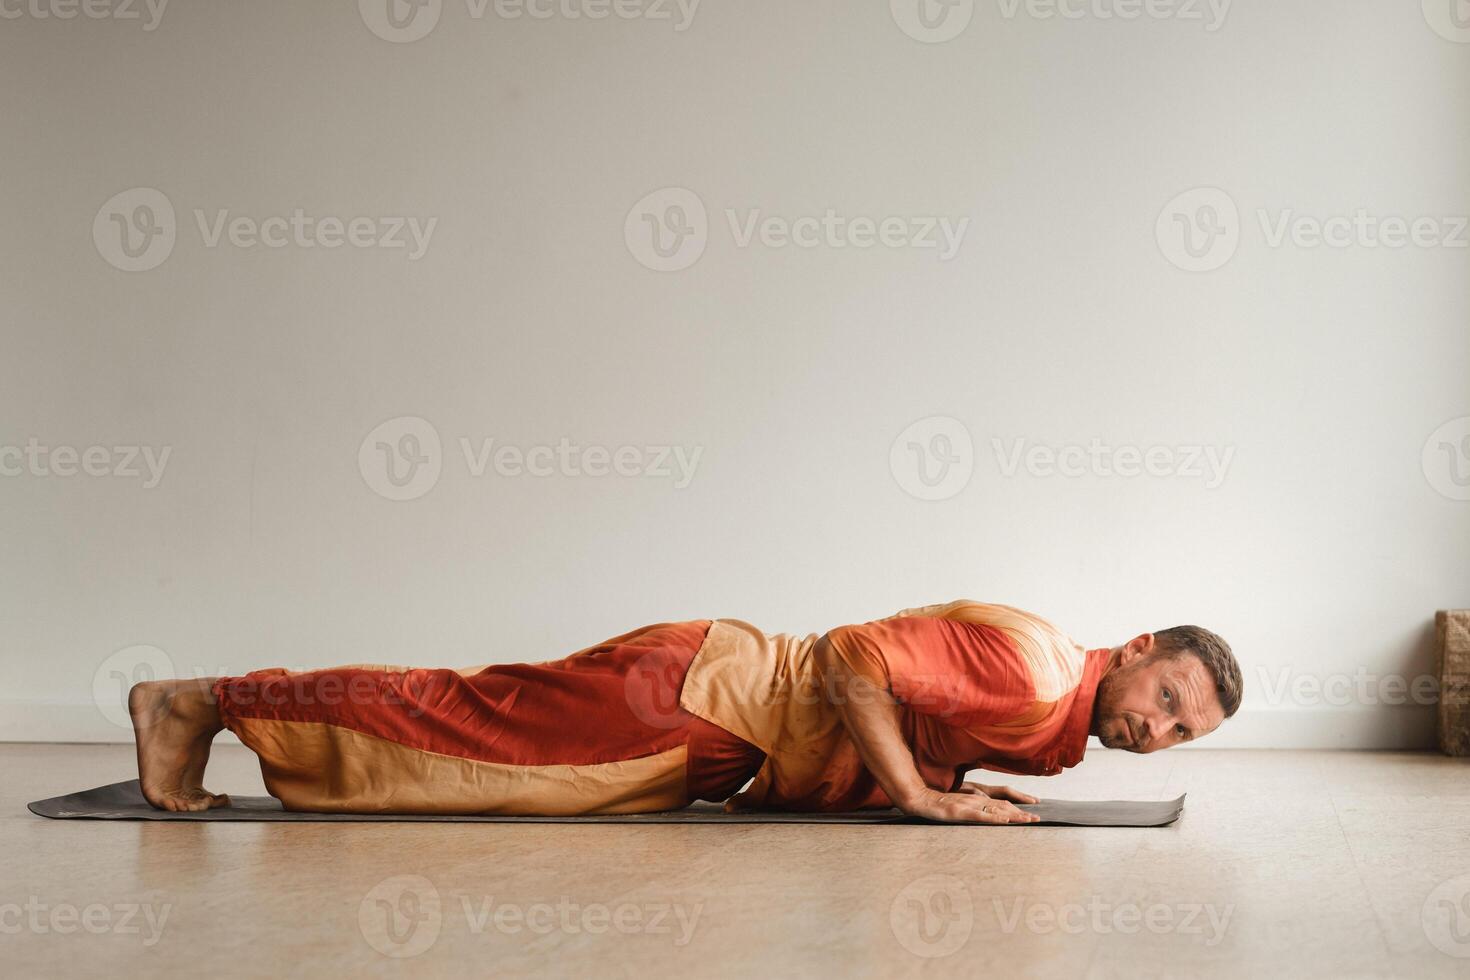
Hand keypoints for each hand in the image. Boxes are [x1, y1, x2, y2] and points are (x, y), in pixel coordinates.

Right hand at [900, 784, 1039, 823]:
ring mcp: (968, 805)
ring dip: (1013, 816)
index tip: (1033, 808)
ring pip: (995, 810)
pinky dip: (994, 818)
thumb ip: (971, 806)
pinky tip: (1005, 820)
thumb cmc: (937, 804)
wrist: (918, 798)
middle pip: (1003, 805)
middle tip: (1038, 819)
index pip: (1002, 799)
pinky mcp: (959, 812)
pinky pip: (980, 816)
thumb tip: (985, 813)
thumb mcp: (958, 804)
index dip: (1018, 802)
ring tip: (1028, 821)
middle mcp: (975, 798)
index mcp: (975, 796)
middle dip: (1021, 813)